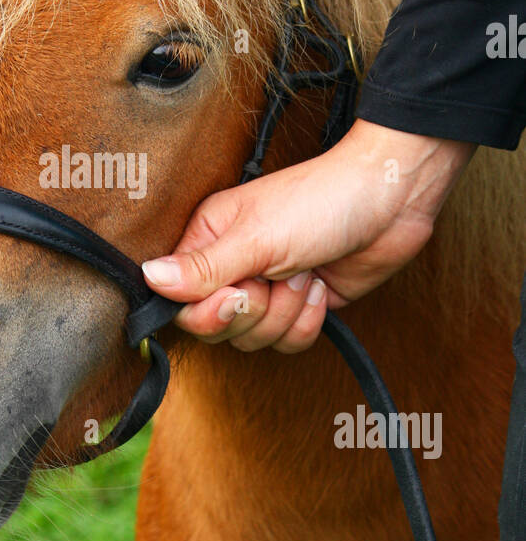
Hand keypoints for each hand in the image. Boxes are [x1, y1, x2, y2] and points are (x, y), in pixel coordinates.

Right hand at [141, 119, 473, 352]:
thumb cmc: (321, 199)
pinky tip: (320, 285)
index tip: (238, 293)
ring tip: (304, 272)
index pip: (183, 302)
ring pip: (255, 339)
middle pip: (218, 327)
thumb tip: (148, 277)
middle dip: (254, 311)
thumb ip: (201, 268)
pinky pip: (289, 341)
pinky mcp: (301, 305)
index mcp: (209, 240)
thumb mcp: (256, 237)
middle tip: (276, 277)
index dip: (208, 310)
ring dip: (286, 312)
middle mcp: (234, 266)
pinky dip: (309, 319)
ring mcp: (269, 288)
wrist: (391, 201)